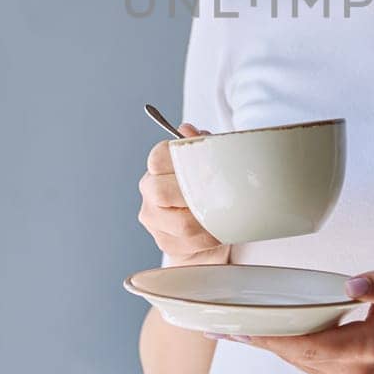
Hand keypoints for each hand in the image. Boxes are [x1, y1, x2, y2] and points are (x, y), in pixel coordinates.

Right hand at [138, 123, 229, 266]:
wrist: (207, 227)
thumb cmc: (208, 188)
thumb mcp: (209, 160)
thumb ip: (201, 144)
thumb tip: (187, 130)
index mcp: (157, 167)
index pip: (158, 157)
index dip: (183, 160)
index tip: (207, 166)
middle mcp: (149, 191)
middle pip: (161, 191)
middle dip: (195, 194)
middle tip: (217, 193)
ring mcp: (154, 219)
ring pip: (180, 222)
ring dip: (208, 219)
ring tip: (224, 214)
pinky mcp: (165, 242)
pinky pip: (190, 242)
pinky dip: (210, 237)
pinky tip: (219, 230)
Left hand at [215, 270, 373, 373]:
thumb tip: (352, 285)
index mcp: (365, 349)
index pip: (308, 346)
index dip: (271, 338)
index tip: (240, 329)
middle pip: (294, 356)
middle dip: (258, 341)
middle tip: (221, 325)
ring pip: (298, 363)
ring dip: (269, 346)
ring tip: (234, 329)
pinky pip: (306, 365)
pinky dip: (287, 349)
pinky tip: (268, 335)